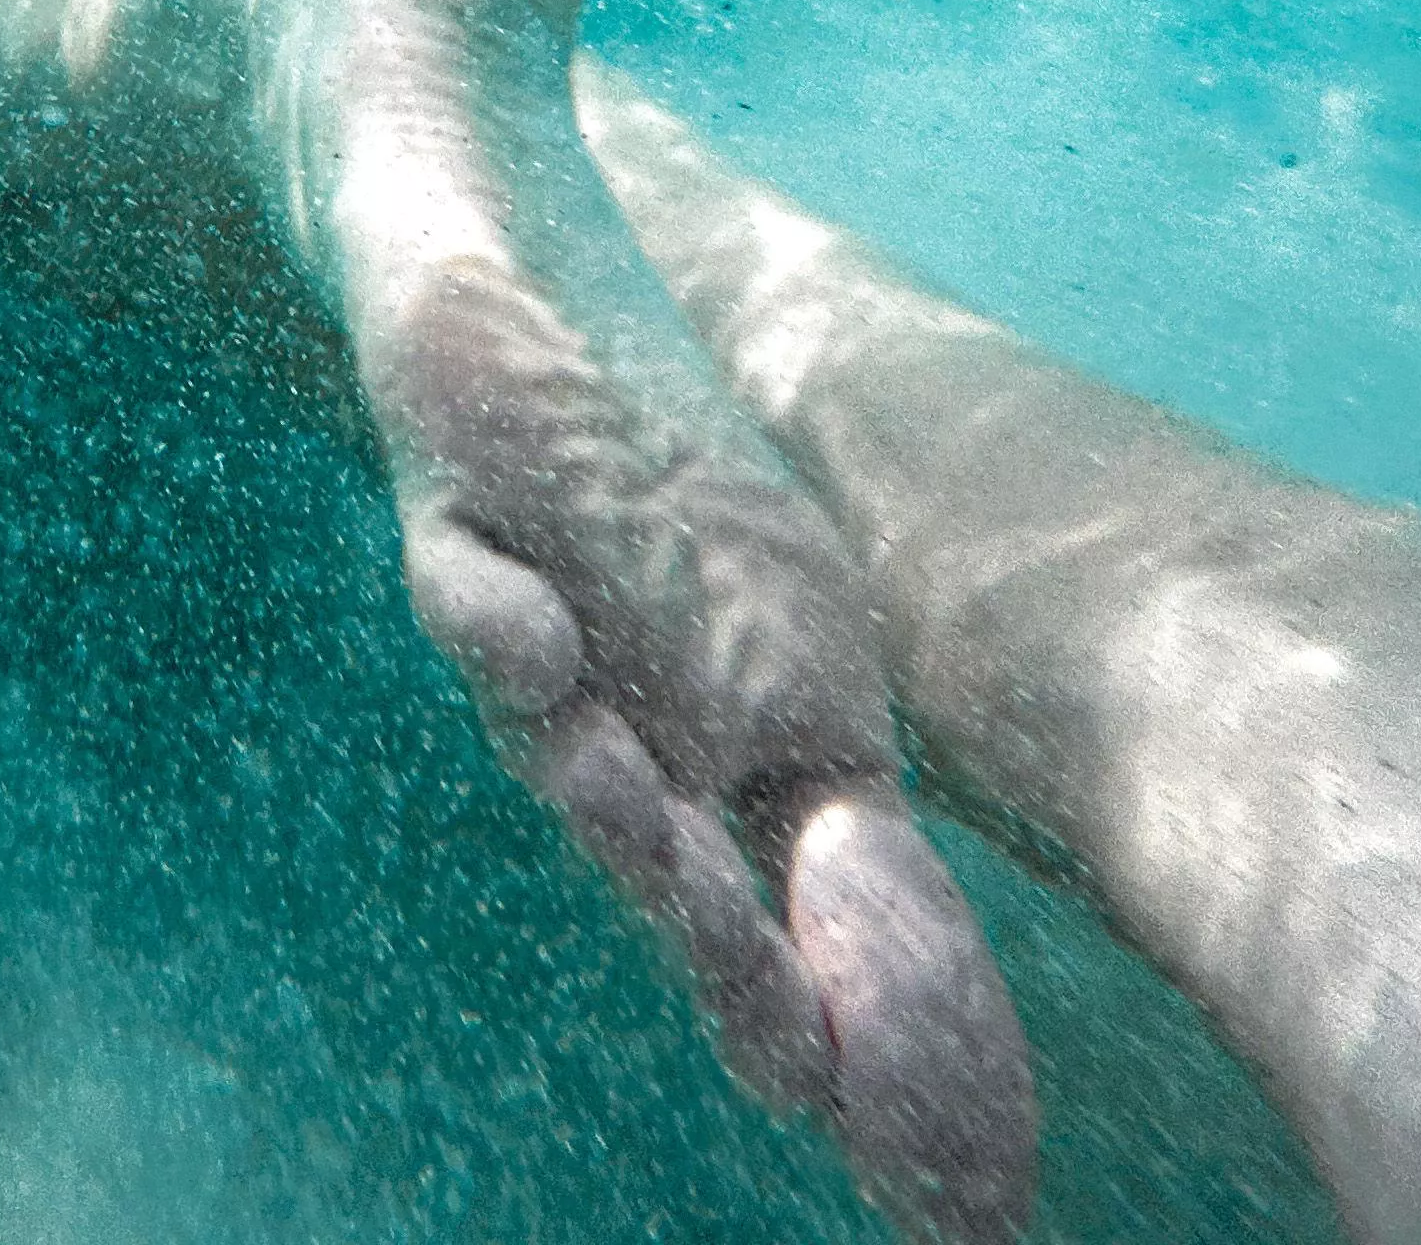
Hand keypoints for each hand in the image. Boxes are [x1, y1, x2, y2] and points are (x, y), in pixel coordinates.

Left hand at [383, 265, 1038, 1244]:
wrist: (498, 271)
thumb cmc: (659, 489)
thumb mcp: (800, 676)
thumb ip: (854, 869)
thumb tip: (920, 1056)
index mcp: (735, 779)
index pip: (805, 956)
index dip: (874, 1068)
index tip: (968, 1221)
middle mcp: (625, 735)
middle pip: (673, 879)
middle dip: (730, 964)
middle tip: (793, 1056)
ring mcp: (535, 629)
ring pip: (559, 744)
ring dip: (612, 803)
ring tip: (652, 834)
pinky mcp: (452, 523)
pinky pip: (461, 584)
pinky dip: (492, 617)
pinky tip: (534, 633)